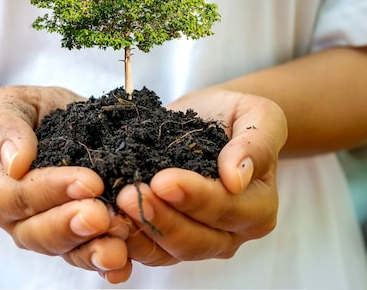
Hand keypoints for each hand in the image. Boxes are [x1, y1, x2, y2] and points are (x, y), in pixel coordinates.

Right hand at [0, 86, 131, 282]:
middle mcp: (19, 220)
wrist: (61, 122)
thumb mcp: (16, 104)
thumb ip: (6, 126)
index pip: (20, 196)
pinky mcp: (80, 241)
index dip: (53, 191)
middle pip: (40, 233)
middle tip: (102, 215)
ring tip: (118, 248)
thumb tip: (14, 160)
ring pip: (67, 252)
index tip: (89, 182)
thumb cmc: (35, 113)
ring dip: (92, 252)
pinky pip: (90, 259)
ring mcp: (51, 234)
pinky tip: (125, 265)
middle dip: (72, 225)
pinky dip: (107, 266)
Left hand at [115, 87, 286, 265]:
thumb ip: (255, 143)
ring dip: (139, 231)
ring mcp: (199, 240)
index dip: (194, 197)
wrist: (211, 118)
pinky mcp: (168, 240)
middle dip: (160, 218)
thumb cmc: (237, 117)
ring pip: (168, 252)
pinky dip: (126, 238)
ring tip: (114, 206)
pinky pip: (147, 250)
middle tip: (129, 195)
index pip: (226, 209)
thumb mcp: (258, 116)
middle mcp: (231, 233)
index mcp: (258, 206)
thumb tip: (237, 178)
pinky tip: (107, 219)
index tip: (163, 180)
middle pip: (195, 240)